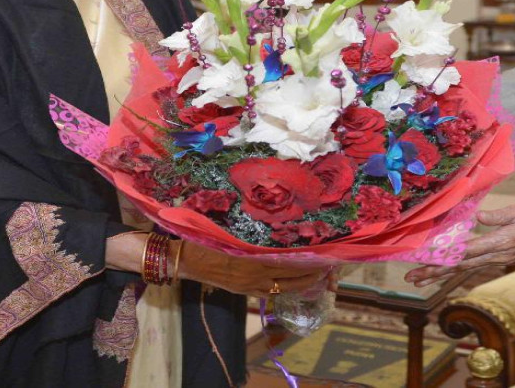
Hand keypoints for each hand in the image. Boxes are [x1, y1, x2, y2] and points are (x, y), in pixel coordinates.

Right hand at [179, 243, 328, 297]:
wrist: (185, 260)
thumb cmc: (205, 239)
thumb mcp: (231, 231)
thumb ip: (253, 232)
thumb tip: (278, 221)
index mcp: (251, 258)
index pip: (288, 261)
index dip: (308, 260)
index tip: (324, 254)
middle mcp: (254, 276)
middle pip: (291, 278)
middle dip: (312, 274)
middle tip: (329, 267)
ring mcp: (249, 286)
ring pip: (283, 289)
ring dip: (302, 283)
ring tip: (318, 276)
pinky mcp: (243, 292)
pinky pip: (270, 293)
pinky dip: (285, 289)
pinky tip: (295, 284)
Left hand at [404, 202, 514, 286]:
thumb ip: (499, 216)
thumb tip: (478, 215)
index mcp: (501, 243)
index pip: (467, 252)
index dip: (444, 257)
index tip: (426, 261)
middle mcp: (496, 255)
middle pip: (459, 266)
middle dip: (434, 272)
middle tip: (411, 278)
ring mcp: (498, 259)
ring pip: (463, 268)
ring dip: (440, 274)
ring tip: (419, 279)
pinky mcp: (499, 258)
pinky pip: (472, 266)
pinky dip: (454, 269)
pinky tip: (443, 272)